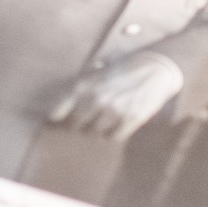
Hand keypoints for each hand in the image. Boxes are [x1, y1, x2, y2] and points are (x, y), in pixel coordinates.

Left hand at [47, 53, 184, 141]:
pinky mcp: (130, 118)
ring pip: (95, 132)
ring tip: (107, 118)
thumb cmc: (119, 74)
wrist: (153, 70)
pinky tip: (119, 123)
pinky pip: (113, 137)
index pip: (57, 111)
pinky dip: (114, 133)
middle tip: (87, 121)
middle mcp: (96, 98)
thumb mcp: (94, 77)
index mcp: (83, 85)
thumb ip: (75, 94)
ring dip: (99, 129)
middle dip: (79, 126)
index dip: (55, 120)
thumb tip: (54, 116)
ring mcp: (114, 109)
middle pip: (76, 126)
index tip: (54, 125)